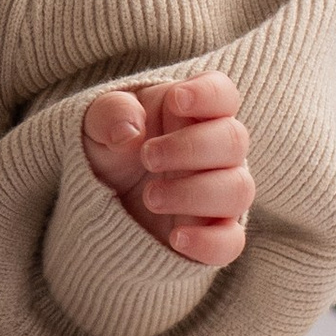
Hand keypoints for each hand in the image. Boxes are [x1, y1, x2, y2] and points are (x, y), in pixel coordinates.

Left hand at [81, 72, 253, 266]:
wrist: (100, 199)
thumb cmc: (110, 148)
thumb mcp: (97, 123)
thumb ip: (111, 113)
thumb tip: (130, 130)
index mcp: (192, 113)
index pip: (223, 94)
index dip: (209, 94)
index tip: (177, 100)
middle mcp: (214, 151)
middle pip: (234, 139)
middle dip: (190, 148)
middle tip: (147, 157)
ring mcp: (217, 193)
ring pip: (238, 190)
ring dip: (193, 193)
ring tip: (150, 196)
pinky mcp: (212, 234)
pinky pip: (231, 241)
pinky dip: (209, 242)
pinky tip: (176, 237)